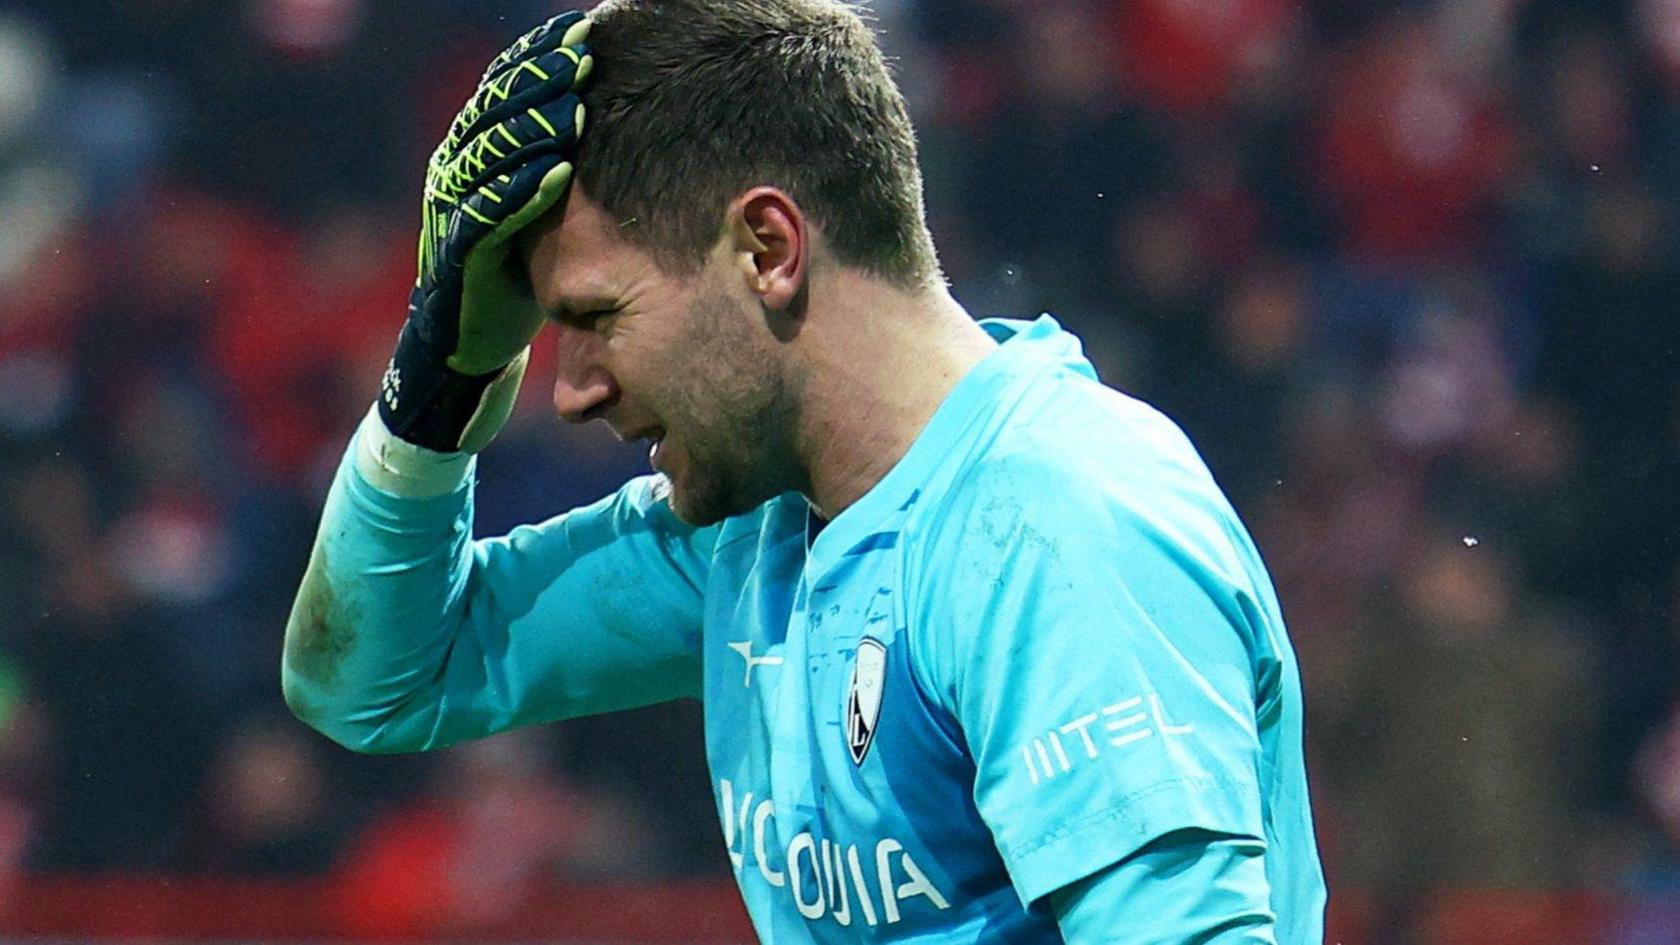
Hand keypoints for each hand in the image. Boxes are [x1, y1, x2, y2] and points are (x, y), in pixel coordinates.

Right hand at [379, 12, 592, 452]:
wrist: (470, 341)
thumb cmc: (517, 268)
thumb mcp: (544, 207)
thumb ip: (565, 157)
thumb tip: (618, 111)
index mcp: (475, 149)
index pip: (506, 87)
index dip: (541, 56)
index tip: (588, 30)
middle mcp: (456, 169)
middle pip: (498, 111)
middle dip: (542, 80)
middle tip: (585, 55)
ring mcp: (451, 211)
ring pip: (492, 156)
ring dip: (534, 127)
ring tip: (575, 104)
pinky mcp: (457, 255)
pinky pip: (488, 217)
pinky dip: (521, 193)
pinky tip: (555, 171)